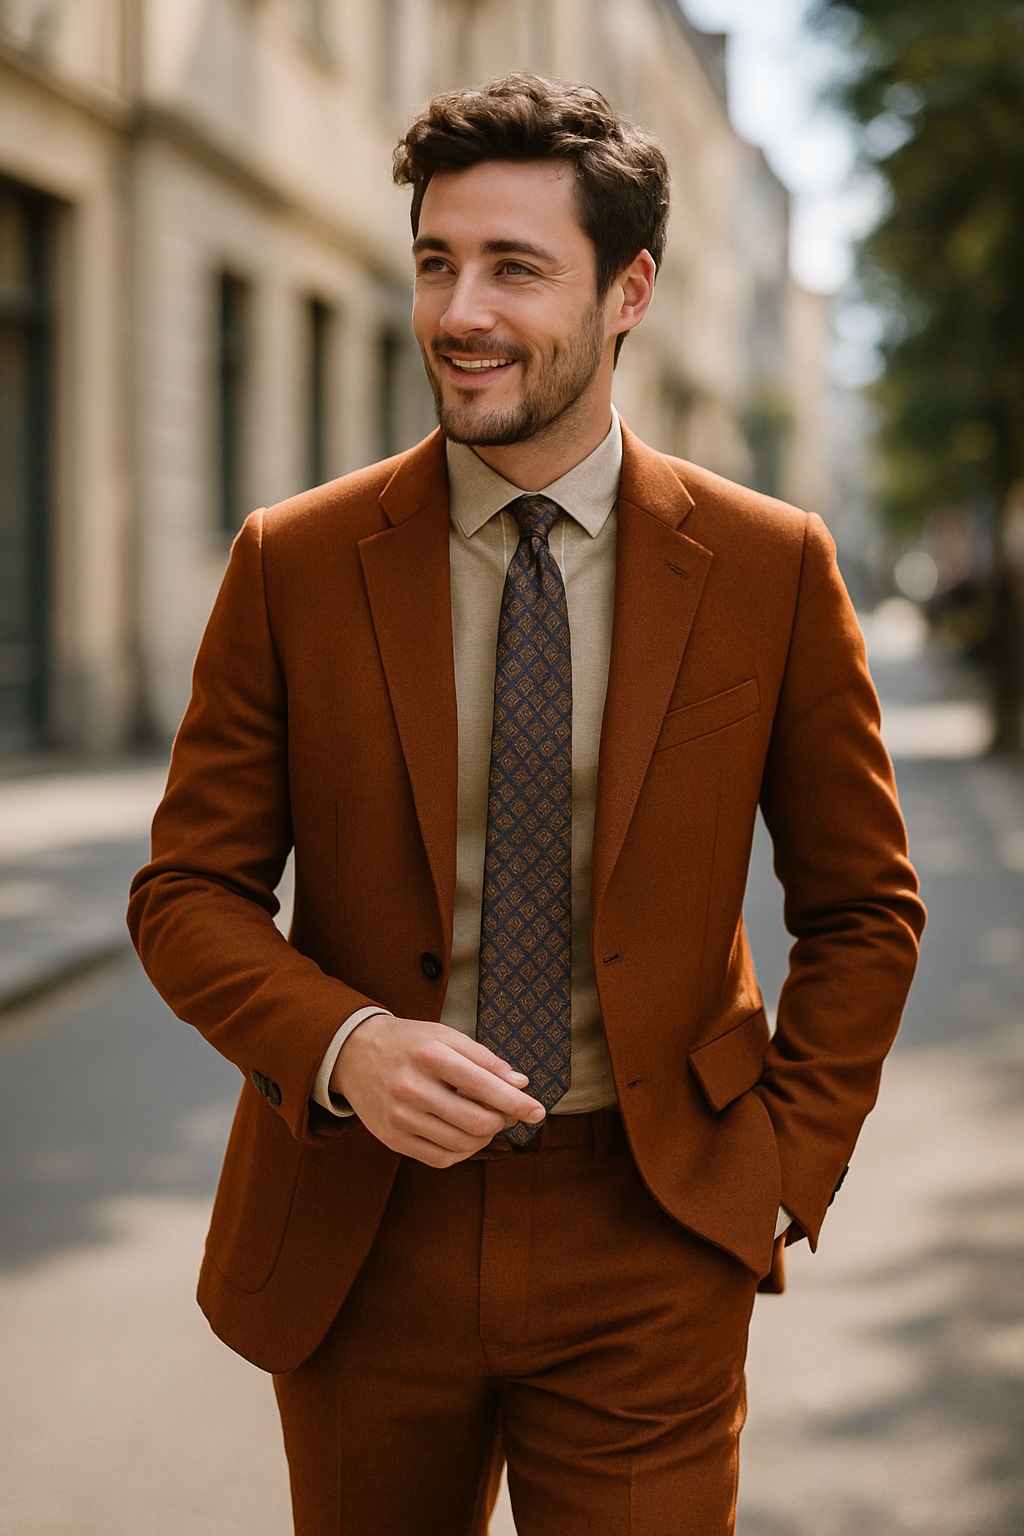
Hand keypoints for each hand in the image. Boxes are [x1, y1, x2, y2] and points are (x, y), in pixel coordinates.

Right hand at [330, 1014, 544, 1166]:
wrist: (353, 1053)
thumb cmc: (409, 1043)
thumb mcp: (446, 1036)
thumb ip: (485, 1059)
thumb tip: (520, 1083)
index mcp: (431, 1056)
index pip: (486, 1086)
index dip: (518, 1103)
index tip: (538, 1111)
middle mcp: (413, 1088)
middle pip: (477, 1122)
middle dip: (503, 1121)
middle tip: (508, 1112)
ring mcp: (400, 1117)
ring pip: (462, 1145)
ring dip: (485, 1137)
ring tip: (485, 1120)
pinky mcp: (392, 1139)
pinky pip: (440, 1158)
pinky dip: (462, 1151)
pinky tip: (464, 1135)